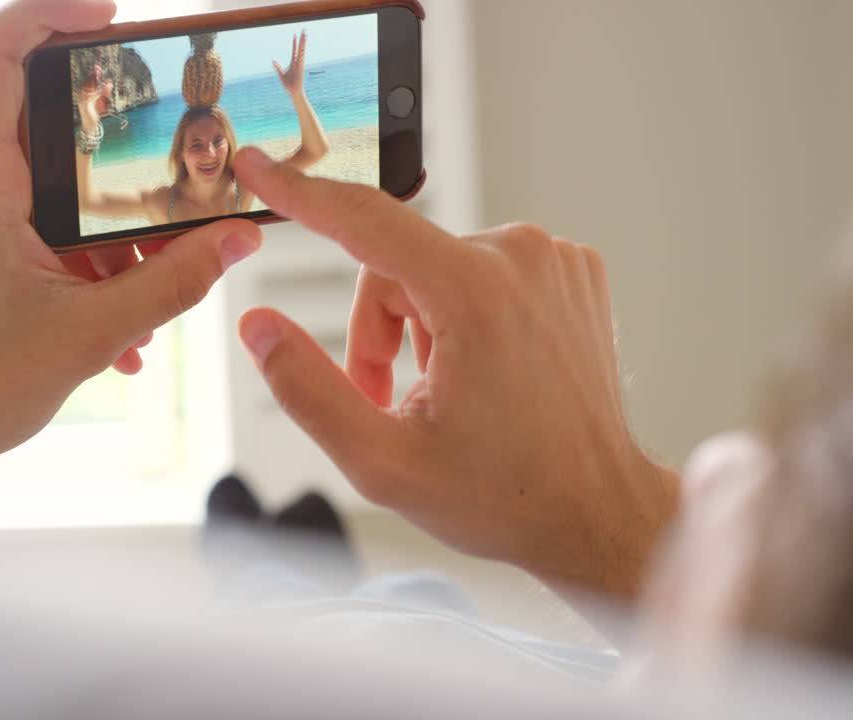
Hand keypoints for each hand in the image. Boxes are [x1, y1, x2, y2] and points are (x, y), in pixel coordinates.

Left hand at [0, 0, 262, 498]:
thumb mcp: (89, 334)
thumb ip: (174, 281)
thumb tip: (237, 240)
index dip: (50, 13)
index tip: (113, 15)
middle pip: (45, 112)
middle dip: (121, 150)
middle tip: (176, 173)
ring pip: (53, 173)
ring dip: (112, 219)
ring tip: (152, 277)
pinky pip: (41, 214)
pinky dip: (88, 250)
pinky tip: (122, 315)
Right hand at [78, 70, 111, 132]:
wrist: (90, 124)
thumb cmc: (96, 111)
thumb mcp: (102, 100)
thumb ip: (105, 92)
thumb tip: (110, 83)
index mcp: (88, 92)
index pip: (91, 81)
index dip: (94, 74)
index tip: (98, 67)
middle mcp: (84, 94)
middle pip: (88, 82)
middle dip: (92, 75)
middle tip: (98, 68)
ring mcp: (82, 98)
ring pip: (86, 88)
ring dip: (91, 81)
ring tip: (95, 74)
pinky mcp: (83, 104)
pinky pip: (86, 97)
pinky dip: (89, 92)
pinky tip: (93, 87)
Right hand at [232, 148, 676, 599]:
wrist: (596, 512)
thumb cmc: (506, 495)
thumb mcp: (383, 461)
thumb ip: (305, 388)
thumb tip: (258, 329)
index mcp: (474, 292)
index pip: (363, 219)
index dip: (297, 193)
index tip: (256, 165)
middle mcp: (521, 257)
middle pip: (397, 264)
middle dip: (379, 332)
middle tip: (390, 402)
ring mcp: (554, 260)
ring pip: (439, 268)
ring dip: (423, 326)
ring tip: (445, 395)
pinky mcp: (572, 272)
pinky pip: (486, 273)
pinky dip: (468, 316)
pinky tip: (485, 372)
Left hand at [272, 31, 307, 94]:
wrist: (293, 92)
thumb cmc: (289, 85)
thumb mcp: (281, 74)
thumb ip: (278, 67)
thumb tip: (273, 61)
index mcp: (294, 63)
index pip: (294, 50)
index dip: (294, 42)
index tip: (295, 34)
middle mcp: (298, 62)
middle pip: (300, 48)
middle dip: (301, 39)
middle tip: (304, 30)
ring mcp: (300, 64)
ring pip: (302, 50)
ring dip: (303, 42)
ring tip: (305, 33)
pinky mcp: (300, 67)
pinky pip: (301, 58)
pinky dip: (302, 51)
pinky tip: (303, 45)